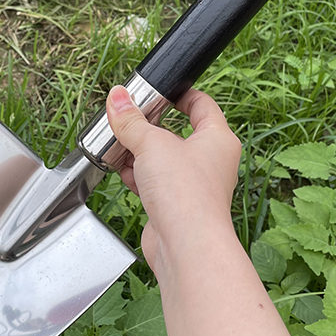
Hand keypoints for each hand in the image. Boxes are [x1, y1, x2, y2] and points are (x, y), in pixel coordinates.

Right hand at [105, 85, 241, 278]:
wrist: (186, 245)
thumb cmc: (186, 193)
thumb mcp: (151, 144)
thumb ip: (131, 120)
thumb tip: (117, 96)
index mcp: (218, 139)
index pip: (202, 105)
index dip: (181, 94)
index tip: (160, 90)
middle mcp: (211, 162)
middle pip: (177, 133)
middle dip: (149, 129)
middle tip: (129, 119)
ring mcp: (194, 186)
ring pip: (164, 161)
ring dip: (140, 154)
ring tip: (120, 146)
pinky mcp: (177, 207)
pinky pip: (156, 184)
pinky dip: (140, 177)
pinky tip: (124, 172)